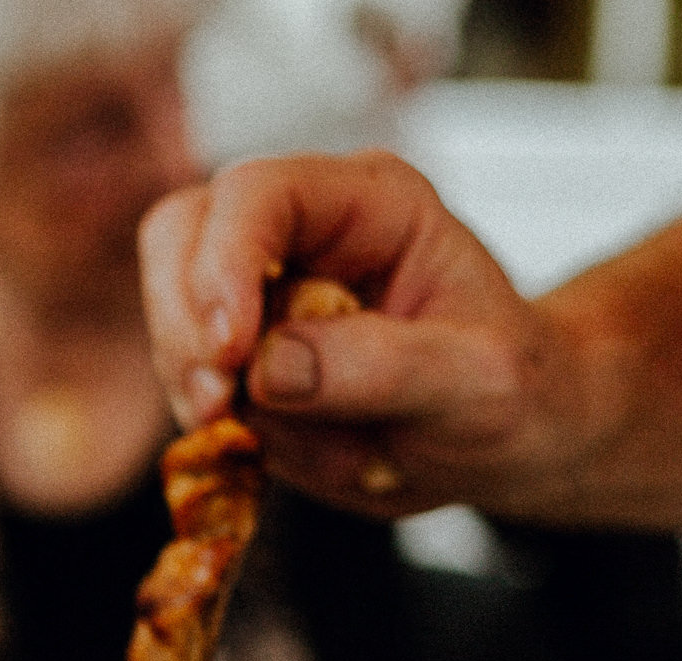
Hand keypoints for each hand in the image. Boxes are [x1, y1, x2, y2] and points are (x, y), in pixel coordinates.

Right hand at [138, 152, 609, 517]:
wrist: (502, 435)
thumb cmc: (512, 389)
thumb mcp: (479, 382)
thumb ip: (384, 368)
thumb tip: (269, 370)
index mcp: (370, 203)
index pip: (259, 193)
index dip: (225, 263)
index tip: (231, 351)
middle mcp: (300, 232)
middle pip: (182, 235)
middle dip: (186, 324)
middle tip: (220, 404)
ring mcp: (257, 292)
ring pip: (169, 310)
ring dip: (199, 382)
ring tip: (282, 438)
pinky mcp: (235, 355)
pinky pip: (182, 378)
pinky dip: (210, 421)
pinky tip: (277, 446)